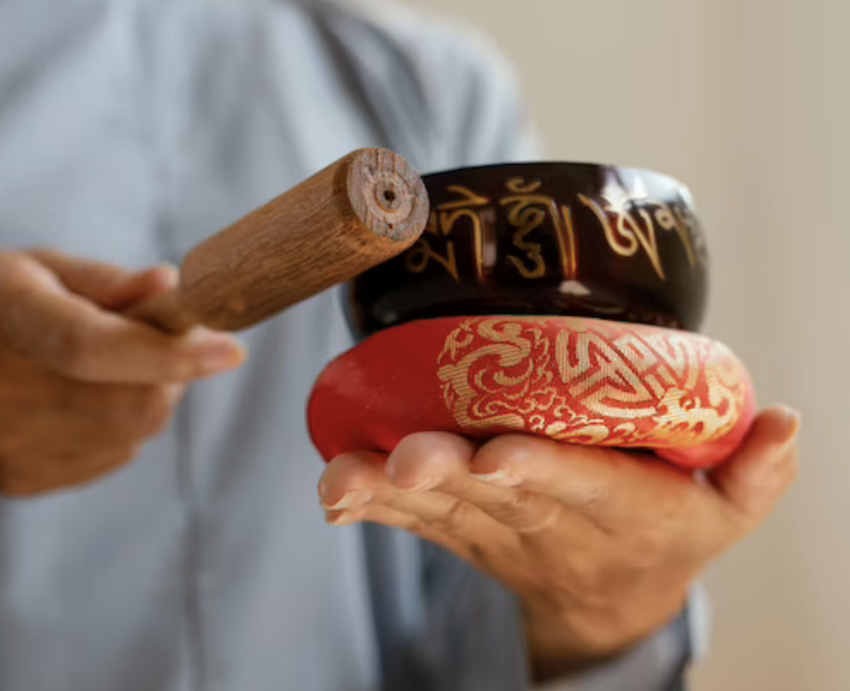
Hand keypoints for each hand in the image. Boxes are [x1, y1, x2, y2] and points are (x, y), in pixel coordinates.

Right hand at [0, 249, 245, 496]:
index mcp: (3, 316)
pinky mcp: (16, 481)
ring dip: (149, 397)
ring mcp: (4, 446)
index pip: (91, 346)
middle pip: (128, 401)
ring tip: (113, 368)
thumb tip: (175, 288)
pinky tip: (86, 400)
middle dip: (171, 374)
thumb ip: (109, 282)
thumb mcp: (34, 268)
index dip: (166, 352)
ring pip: (130, 433)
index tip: (230, 350)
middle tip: (162, 344)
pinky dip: (121, 425)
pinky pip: (110, 456)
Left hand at [318, 407, 798, 680]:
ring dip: (388, 492)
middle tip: (410, 457)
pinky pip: (412, 522)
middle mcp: (547, 522)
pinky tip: (334, 487)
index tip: (501, 454)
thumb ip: (755, 469)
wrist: (607, 600)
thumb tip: (785, 417)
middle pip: (495, 498)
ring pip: (439, 511)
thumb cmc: (667, 531)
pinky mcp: (459, 530)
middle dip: (451, 476)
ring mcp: (496, 531)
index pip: (581, 486)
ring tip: (345, 477)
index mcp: (618, 508)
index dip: (542, 470)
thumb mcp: (727, 510)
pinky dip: (370, 505)